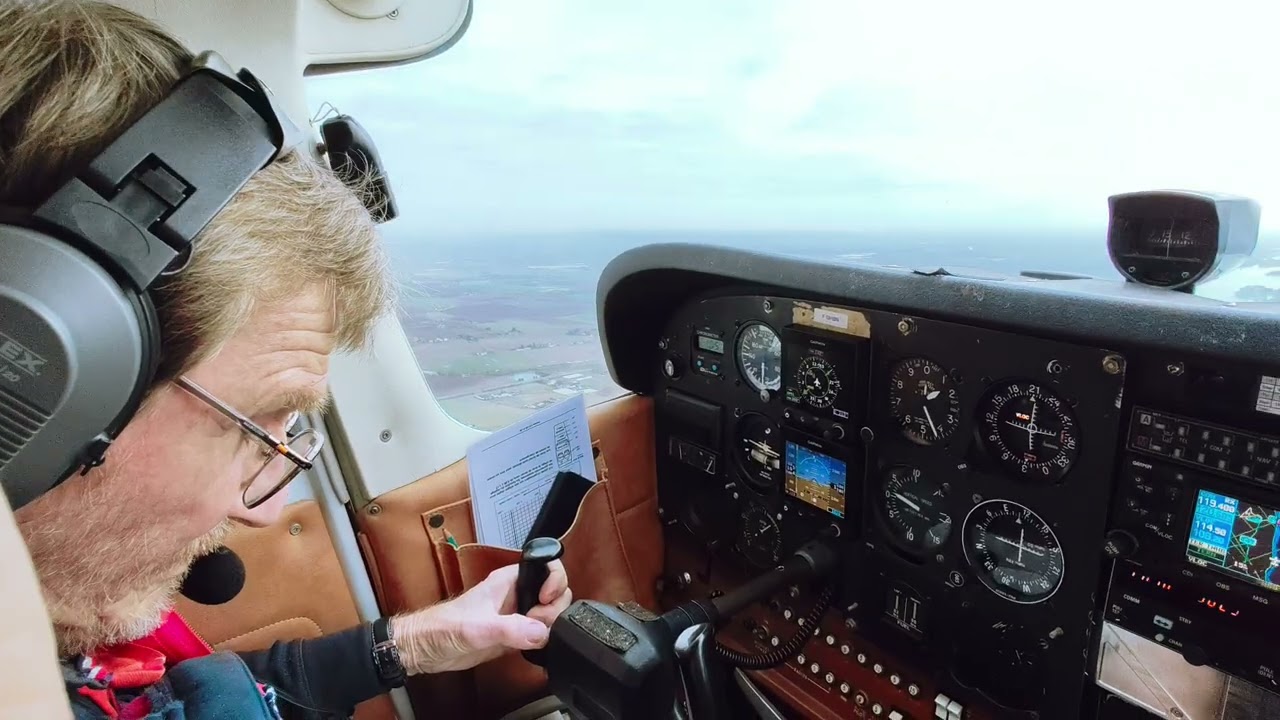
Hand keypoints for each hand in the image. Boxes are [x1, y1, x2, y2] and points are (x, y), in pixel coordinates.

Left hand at [390, 560, 571, 674]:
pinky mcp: (515, 635)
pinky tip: (532, 649)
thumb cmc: (442, 628)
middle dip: (553, 609)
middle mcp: (516, 594)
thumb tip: (541, 632)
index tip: (545, 599)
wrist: (426, 649)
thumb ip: (510, 628)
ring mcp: (517, 615)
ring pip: (551, 614)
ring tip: (530, 639)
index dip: (555, 581)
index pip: (546, 566)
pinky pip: (541, 634)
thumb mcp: (477, 628)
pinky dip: (544, 641)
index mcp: (508, 580)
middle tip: (535, 624)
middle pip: (556, 592)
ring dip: (549, 627)